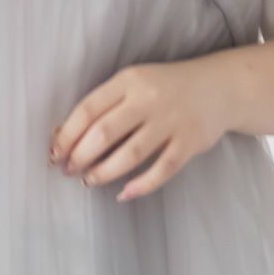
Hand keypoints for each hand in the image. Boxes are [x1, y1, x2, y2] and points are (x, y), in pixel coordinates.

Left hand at [48, 55, 237, 201]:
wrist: (218, 87)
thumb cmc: (165, 88)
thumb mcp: (134, 83)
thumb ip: (105, 104)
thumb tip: (62, 135)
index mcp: (129, 80)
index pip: (88, 109)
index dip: (67, 135)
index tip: (54, 153)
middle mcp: (149, 99)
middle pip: (104, 133)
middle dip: (80, 156)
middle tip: (69, 170)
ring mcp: (171, 122)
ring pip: (130, 154)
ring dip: (104, 172)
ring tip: (89, 180)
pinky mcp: (190, 143)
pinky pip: (162, 169)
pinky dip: (141, 185)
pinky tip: (124, 193)